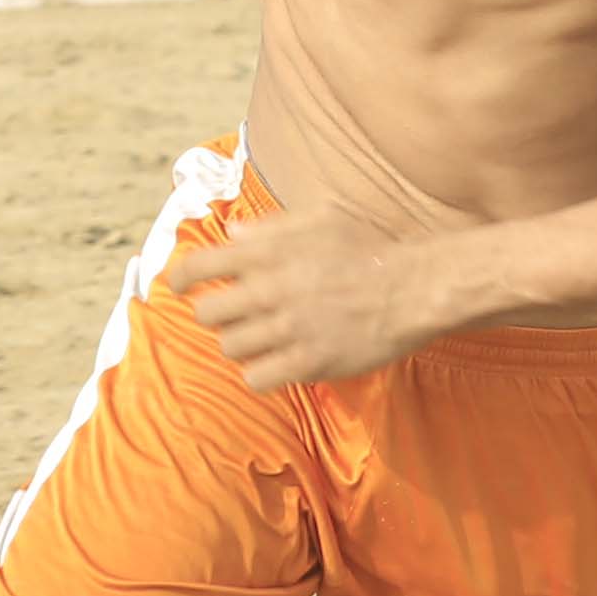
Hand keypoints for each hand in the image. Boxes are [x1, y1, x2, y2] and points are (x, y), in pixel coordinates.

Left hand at [172, 208, 457, 385]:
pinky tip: (274, 363)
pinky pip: (257, 377)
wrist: (414, 286)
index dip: (181, 278)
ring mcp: (288, 328)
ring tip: (258, 340)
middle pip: (208, 313)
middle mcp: (271, 290)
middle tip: (232, 315)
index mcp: (269, 251)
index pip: (199, 266)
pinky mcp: (308, 361)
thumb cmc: (371, 246)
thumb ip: (270, 228)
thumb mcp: (320, 218)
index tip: (181, 285)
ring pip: (231, 347)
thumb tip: (230, 233)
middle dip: (214, 314)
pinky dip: (259, 372)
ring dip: (238, 344)